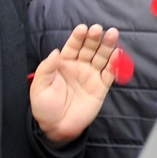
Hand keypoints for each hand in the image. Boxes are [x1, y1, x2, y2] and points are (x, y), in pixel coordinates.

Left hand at [30, 24, 119, 142]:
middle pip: (90, 48)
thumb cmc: (45, 108)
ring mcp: (91, 76)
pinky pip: (110, 73)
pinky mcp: (101, 87)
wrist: (57, 129)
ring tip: (112, 34)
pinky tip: (117, 53)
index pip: (73, 46)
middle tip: (98, 29)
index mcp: (64, 64)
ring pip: (102, 57)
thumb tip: (55, 52)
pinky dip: (115, 63)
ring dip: (107, 46)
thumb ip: (46, 69)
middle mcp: (79, 66)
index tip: (82, 29)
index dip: (78, 37)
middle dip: (94, 38)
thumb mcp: (39, 88)